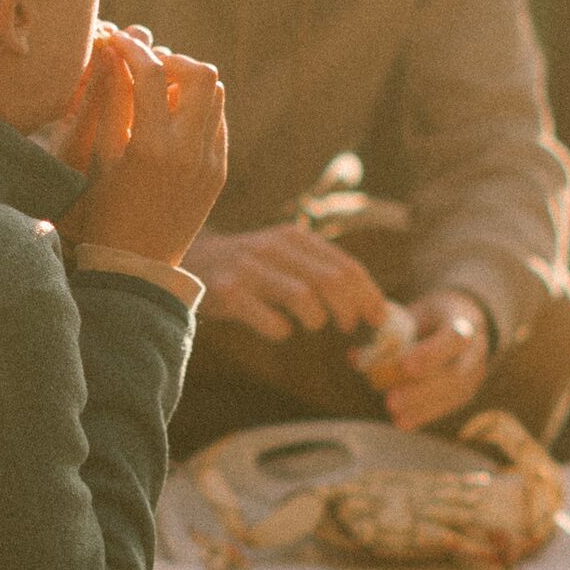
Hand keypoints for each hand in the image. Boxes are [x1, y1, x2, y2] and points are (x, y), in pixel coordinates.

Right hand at [68, 30, 226, 268]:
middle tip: (148, 68)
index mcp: (151, 147)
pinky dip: (198, 109)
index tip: (119, 42)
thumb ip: (109, 101)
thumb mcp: (99, 156)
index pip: (152, 73)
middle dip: (173, 60)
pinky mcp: (220, 172)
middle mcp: (189, 151)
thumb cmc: (103, 211)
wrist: (137, 266)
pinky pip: (218, 122)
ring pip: (216, 94)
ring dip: (189, 83)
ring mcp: (210, 162)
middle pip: (202, 74)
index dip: (133, 49)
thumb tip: (110, 53)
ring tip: (160, 93)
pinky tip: (173, 119)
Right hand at [194, 220, 390, 343]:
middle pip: (332, 281)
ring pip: (303, 298)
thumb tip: (370, 304)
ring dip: (317, 319)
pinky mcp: (228, 293)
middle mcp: (274, 248)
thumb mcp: (283, 256)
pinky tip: (278, 330)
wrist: (189, 260)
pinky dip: (281, 331)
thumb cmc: (249, 267)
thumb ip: (319, 271)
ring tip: (313, 325)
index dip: (369, 294)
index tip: (380, 318)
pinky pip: (269, 320)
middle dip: (350, 309)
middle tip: (349, 327)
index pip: (346, 266)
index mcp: (294, 238)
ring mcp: (250, 270)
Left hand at [360, 288, 491, 430]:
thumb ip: (389, 333)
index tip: (405, 366)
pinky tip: (402, 422)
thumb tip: (355, 357)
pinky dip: (424, 415)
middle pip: (456, 374)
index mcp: (463, 321)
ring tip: (394, 413)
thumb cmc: (429, 316)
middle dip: (422, 390)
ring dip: (422, 407)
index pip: (454, 338)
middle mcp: (476, 349)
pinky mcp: (467, 391)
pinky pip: (449, 406)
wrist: (460, 319)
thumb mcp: (412, 314)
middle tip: (391, 400)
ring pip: (455, 395)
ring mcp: (475, 372)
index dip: (431, 354)